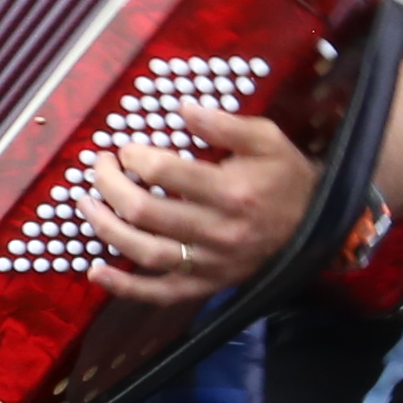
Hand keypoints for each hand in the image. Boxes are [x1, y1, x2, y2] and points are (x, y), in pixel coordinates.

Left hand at [83, 103, 313, 304]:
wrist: (318, 225)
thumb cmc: (285, 177)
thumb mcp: (266, 139)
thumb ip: (223, 124)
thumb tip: (182, 109)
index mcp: (232, 191)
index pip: (164, 172)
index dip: (134, 157)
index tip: (126, 149)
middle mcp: (219, 230)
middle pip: (145, 211)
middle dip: (109, 186)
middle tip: (98, 168)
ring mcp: (211, 262)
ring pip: (145, 252)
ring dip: (105, 229)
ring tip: (85, 206)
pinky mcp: (207, 284)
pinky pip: (159, 293)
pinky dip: (123, 286)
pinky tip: (95, 270)